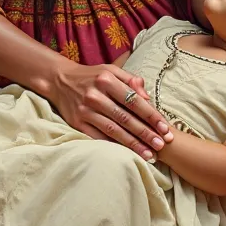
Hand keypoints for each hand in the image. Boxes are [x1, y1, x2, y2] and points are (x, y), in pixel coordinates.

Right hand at [48, 61, 172, 159]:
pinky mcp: (77, 123)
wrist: (59, 80)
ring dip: (133, 144)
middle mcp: (96, 95)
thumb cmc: (91, 76)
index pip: (134, 101)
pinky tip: (128, 154)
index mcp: (107, 80)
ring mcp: (85, 110)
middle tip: (161, 145)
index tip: (165, 128)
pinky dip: (114, 147)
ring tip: (149, 154)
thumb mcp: (110, 70)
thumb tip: (148, 98)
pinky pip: (99, 138)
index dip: (151, 116)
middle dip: (146, 133)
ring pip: (114, 131)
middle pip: (126, 118)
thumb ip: (131, 80)